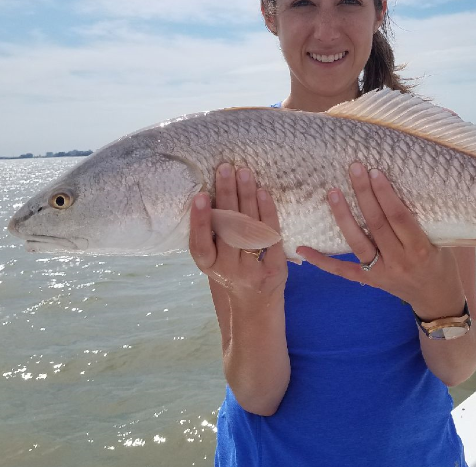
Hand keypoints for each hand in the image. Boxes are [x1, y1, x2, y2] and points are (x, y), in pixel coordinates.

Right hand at [189, 164, 287, 303]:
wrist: (254, 307)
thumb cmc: (230, 273)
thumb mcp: (214, 260)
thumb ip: (211, 235)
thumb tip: (212, 191)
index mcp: (209, 266)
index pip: (201, 243)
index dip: (200, 220)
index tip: (201, 196)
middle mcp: (229, 269)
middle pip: (228, 228)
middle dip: (227, 195)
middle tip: (226, 168)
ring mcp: (253, 270)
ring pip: (249, 229)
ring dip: (247, 197)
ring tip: (244, 173)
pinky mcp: (275, 269)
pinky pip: (271, 237)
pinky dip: (267, 213)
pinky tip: (263, 193)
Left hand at [297, 162, 465, 319]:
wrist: (437, 299)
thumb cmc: (441, 263)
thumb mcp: (441, 242)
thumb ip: (422, 220)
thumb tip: (404, 184)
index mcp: (419, 249)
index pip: (399, 217)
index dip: (385, 194)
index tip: (375, 172)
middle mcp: (399, 260)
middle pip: (376, 224)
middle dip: (364, 194)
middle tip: (354, 169)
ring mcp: (381, 272)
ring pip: (357, 242)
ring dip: (343, 216)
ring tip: (333, 192)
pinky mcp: (369, 280)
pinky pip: (342, 270)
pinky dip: (322, 261)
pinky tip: (302, 249)